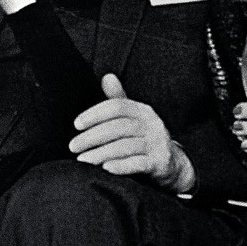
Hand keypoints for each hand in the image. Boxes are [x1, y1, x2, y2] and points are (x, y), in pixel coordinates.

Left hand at [69, 75, 196, 192]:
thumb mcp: (134, 118)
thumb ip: (118, 99)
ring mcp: (157, 143)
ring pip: (125, 146)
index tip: (76, 124)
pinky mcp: (160, 162)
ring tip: (82, 160)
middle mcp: (152, 124)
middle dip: (92, 136)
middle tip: (73, 146)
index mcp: (142, 110)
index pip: (116, 106)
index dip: (94, 114)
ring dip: (101, 153)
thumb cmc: (144, 138)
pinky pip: (139, 164)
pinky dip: (121, 166)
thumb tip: (107, 76)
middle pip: (118, 127)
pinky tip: (105, 169)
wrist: (172, 164)